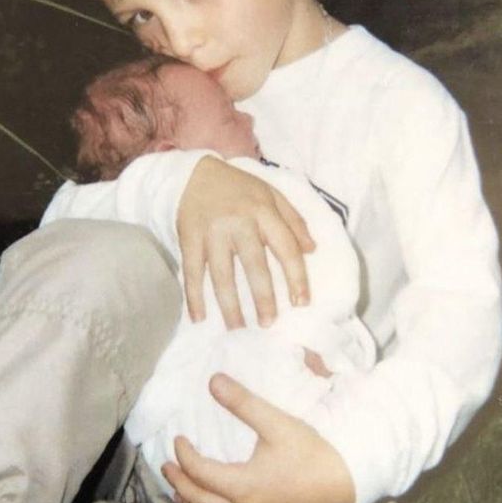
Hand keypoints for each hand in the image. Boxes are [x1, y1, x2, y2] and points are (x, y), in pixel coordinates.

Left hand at [161, 374, 355, 502]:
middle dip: (179, 483)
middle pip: (199, 500)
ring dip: (191, 502)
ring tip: (178, 490)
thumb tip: (212, 381)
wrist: (347, 483)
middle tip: (164, 467)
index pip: (200, 472)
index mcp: (243, 486)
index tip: (178, 437)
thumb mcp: (276, 422)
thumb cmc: (311, 452)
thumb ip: (243, 403)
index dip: (184, 455)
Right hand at [177, 157, 314, 328]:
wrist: (194, 173)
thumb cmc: (239, 189)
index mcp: (264, 211)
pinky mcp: (189, 238)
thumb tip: (312, 250)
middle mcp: (239, 222)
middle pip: (254, 265)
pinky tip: (198, 318)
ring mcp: (212, 231)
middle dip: (263, 298)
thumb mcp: (272, 195)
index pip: (285, 247)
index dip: (296, 277)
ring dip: (229, 305)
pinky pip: (191, 272)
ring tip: (237, 328)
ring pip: (222, 274)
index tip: (301, 303)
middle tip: (268, 324)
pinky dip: (194, 296)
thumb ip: (294, 221)